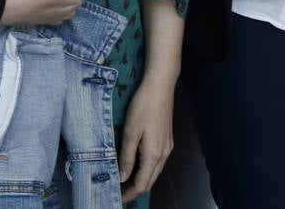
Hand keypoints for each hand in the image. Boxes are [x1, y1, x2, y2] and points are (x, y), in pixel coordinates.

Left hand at [119, 75, 176, 201]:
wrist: (161, 86)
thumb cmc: (143, 107)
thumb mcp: (130, 133)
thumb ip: (127, 157)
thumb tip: (123, 178)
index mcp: (154, 155)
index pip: (142, 183)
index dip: (130, 194)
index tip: (117, 198)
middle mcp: (164, 154)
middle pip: (150, 180)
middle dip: (135, 188)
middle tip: (118, 191)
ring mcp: (167, 146)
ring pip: (154, 171)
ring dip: (141, 178)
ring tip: (123, 179)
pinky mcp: (167, 139)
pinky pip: (157, 161)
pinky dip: (146, 168)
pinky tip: (135, 163)